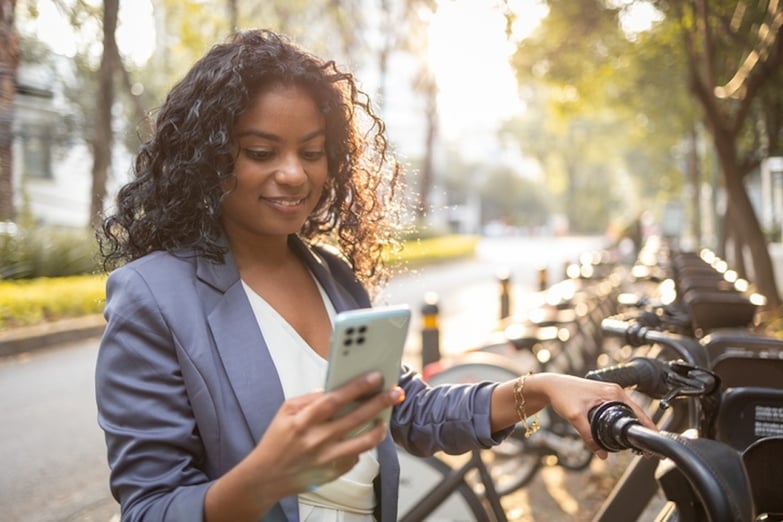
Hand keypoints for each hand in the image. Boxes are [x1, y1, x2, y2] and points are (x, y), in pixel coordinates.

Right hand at [250, 371, 403, 495]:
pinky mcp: (334, 472)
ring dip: (379, 428)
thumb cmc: (277, 440)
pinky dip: (363, 445)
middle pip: (356, 418)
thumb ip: (310, 399)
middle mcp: (317, 440)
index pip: (334, 400)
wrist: (267, 476)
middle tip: (395, 392)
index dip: (356, 387)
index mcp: (304, 421)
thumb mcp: (286, 412)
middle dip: (379, 403)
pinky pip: (356, 456)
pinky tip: (365, 436)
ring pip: (364, 442)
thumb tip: (334, 389)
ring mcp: (328, 459)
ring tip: (384, 419)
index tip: (375, 377)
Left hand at [535, 373, 656, 458]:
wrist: (551, 386)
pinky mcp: (604, 397)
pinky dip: (626, 421)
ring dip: (636, 426)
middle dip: (646, 430)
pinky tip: (626, 432)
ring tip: (641, 445)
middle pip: (638, 413)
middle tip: (649, 451)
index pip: (639, 413)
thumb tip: (602, 454)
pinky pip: (621, 411)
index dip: (649, 429)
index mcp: (613, 393)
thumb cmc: (562, 395)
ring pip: (630, 412)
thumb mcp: (575, 417)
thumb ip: (588, 436)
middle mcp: (615, 391)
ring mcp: (611, 393)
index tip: (655, 445)